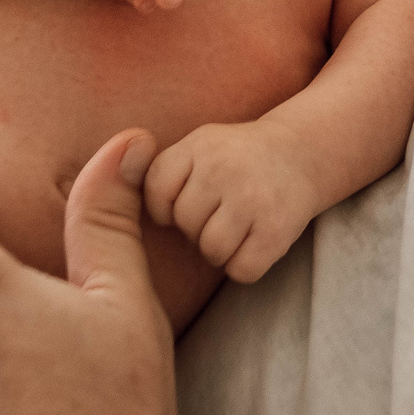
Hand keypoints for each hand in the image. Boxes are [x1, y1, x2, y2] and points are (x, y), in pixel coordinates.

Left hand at [144, 120, 322, 281]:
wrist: (301, 152)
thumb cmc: (235, 159)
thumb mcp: (197, 147)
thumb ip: (160, 172)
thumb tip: (112, 212)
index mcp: (199, 145)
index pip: (156, 191)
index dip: (166, 206)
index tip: (187, 200)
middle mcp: (224, 168)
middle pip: (184, 223)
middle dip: (197, 226)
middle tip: (220, 211)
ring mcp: (253, 198)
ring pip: (211, 250)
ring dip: (221, 248)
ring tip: (237, 225)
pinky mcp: (276, 229)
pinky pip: (241, 269)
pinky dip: (245, 264)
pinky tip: (255, 240)